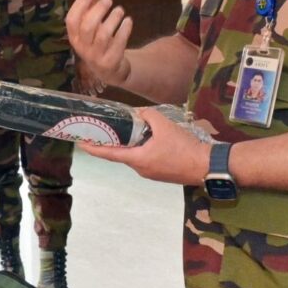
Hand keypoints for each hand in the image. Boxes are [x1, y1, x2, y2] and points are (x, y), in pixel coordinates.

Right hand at [65, 0, 132, 87]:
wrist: (111, 70)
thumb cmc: (98, 42)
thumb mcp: (90, 24)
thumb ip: (85, 4)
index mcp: (75, 37)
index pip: (71, 20)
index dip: (80, 5)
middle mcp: (82, 48)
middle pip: (88, 26)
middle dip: (99, 10)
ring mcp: (96, 57)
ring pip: (103, 35)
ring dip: (113, 19)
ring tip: (120, 10)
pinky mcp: (110, 62)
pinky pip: (118, 44)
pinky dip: (124, 30)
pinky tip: (128, 21)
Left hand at [79, 106, 208, 184]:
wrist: (207, 166)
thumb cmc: (183, 147)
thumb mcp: (165, 125)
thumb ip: (148, 116)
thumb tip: (139, 113)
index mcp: (137, 159)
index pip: (109, 154)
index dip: (93, 148)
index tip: (80, 143)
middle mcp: (140, 169)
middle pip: (121, 155)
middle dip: (111, 144)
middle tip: (101, 131)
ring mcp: (150, 173)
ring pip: (134, 156)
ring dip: (128, 146)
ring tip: (124, 131)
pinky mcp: (160, 173)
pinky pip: (145, 159)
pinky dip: (140, 149)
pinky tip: (145, 139)